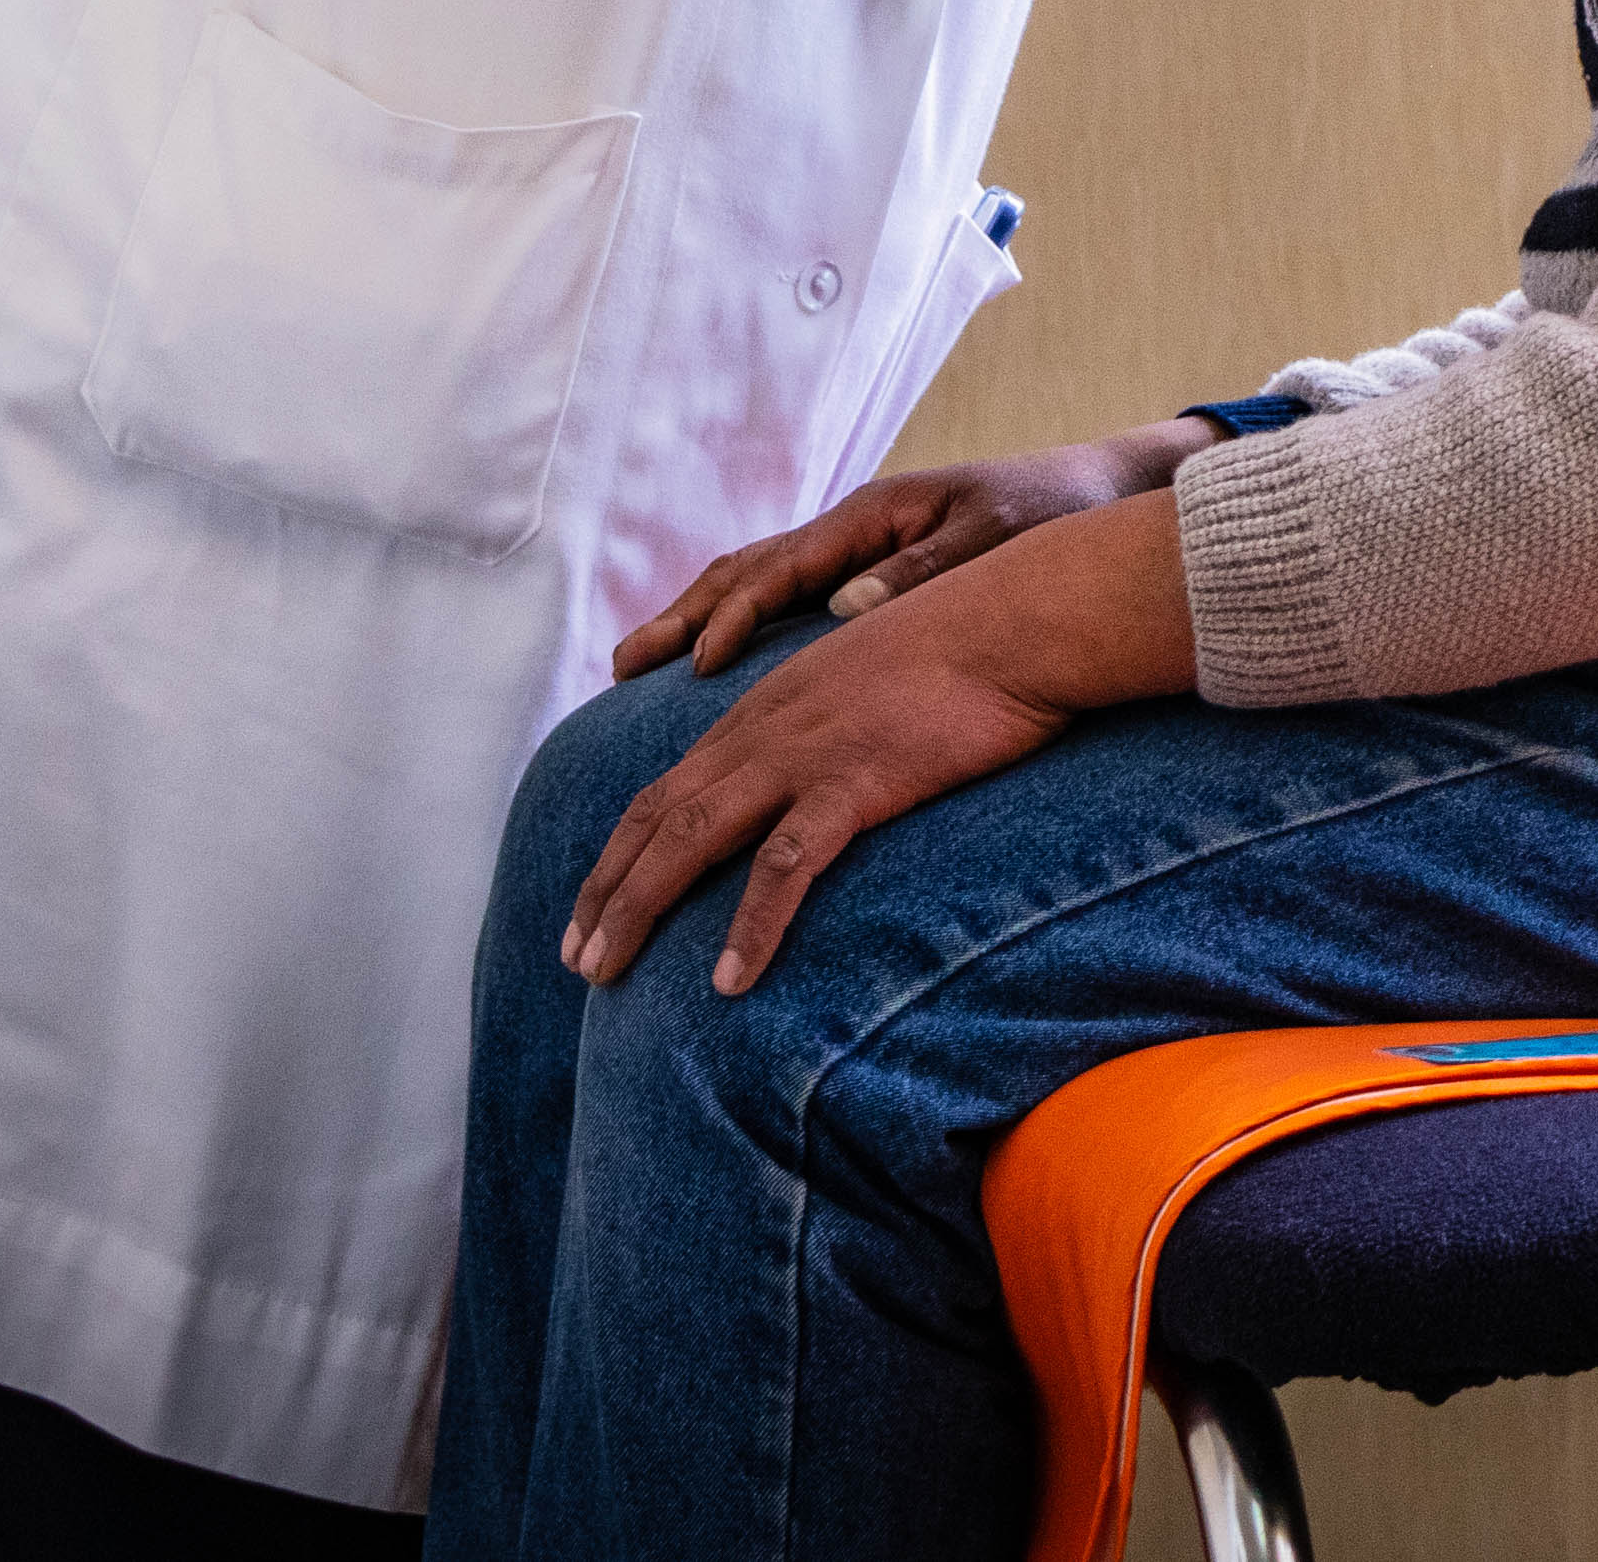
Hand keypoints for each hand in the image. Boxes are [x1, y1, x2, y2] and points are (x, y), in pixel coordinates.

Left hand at [565, 491, 1200, 990]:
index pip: (671, 786)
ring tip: (604, 973)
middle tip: (574, 961)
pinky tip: (728, 980)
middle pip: (659, 815)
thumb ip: (836, 725)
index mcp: (770, 705)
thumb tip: (824, 782)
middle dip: (607, 890)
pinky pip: (787, 863)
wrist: (1023, 616)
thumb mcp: (878, 681)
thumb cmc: (970, 652)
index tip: (592, 908)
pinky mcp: (858, 778)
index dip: (623, 850)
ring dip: (640, 909)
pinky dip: (750, 924)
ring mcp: (807, 752)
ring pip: (694, 837)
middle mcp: (769, 726)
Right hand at [611, 418, 1218, 679]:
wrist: (1097, 490)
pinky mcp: (873, 574)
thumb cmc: (1049, 509)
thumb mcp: (992, 538)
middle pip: (745, 572)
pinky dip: (741, 628)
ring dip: (698, 622)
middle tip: (622, 666)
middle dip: (683, 617)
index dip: (733, 617)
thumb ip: (922, 571)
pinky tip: (716, 669)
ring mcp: (857, 551)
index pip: (779, 568)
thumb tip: (845, 608)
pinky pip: (788, 601)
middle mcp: (851, 531)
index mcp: (870, 518)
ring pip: (756, 584)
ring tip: (638, 667)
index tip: (695, 665)